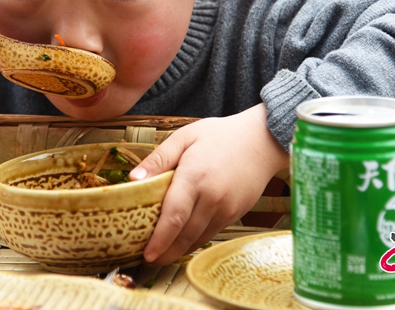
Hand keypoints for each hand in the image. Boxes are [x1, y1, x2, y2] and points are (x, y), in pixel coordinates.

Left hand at [129, 103, 289, 264]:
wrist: (261, 140)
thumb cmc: (219, 135)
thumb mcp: (184, 137)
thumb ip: (158, 159)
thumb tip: (133, 179)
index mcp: (194, 176)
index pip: (174, 215)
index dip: (159, 238)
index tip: (147, 252)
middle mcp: (212, 197)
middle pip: (185, 234)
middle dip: (166, 251)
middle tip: (149, 260)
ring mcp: (226, 208)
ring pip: (199, 237)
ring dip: (180, 250)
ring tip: (162, 255)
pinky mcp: (236, 213)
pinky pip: (212, 232)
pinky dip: (196, 240)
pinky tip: (184, 241)